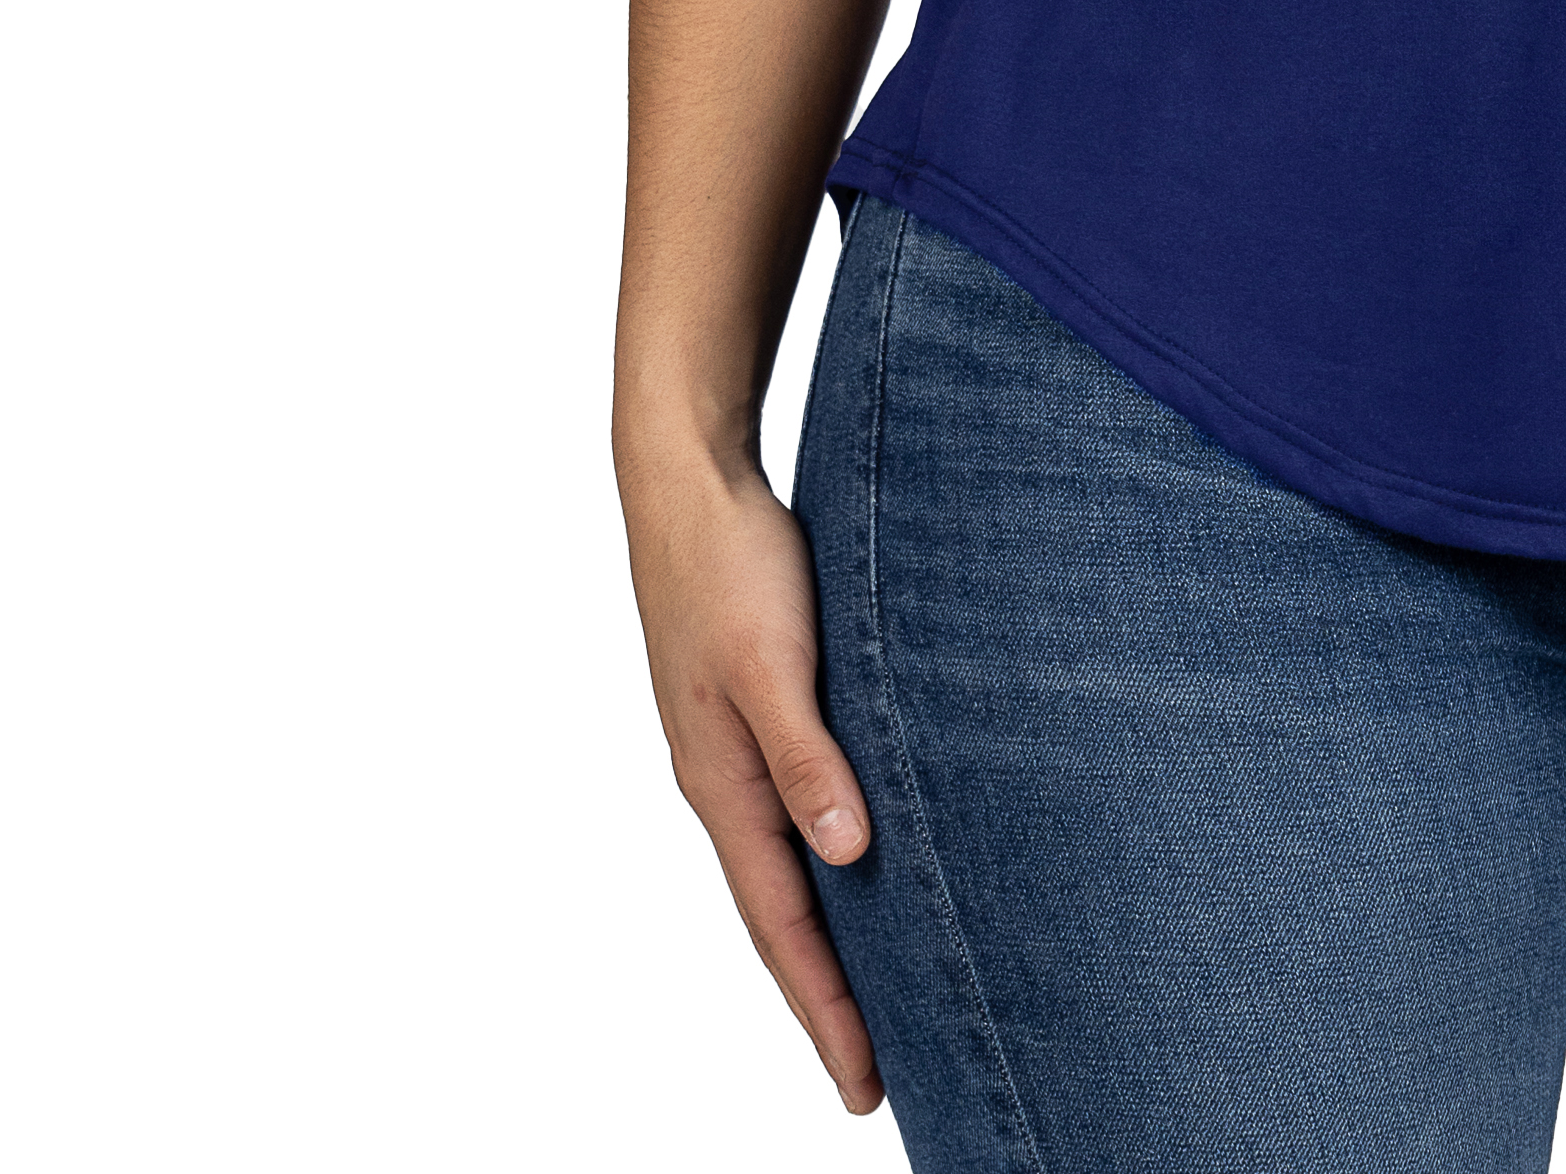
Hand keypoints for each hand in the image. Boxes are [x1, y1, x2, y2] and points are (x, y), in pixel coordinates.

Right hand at [622, 446, 883, 1112]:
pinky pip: (793, 809)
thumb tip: (845, 855)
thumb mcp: (773, 659)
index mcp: (724, 785)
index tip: (865, 1085)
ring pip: (787, 865)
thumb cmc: (730, 562)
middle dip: (826, 996)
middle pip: (781, 915)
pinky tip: (858, 861)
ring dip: (828, 934)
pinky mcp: (754, 706)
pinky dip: (824, 858)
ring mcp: (735, 747)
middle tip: (875, 1073)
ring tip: (874, 990)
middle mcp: (726, 781)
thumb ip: (807, 756)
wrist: (689, 480)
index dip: (826, 1007)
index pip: (784, 926)